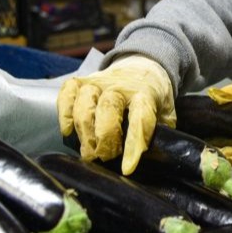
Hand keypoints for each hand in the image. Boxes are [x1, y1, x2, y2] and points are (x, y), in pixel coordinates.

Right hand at [56, 55, 174, 173]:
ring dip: (85, 133)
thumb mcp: (167, 112)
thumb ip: (163, 133)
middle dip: (105, 139)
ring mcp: (97, 82)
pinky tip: (69, 131)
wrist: (142, 65)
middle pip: (108, 110)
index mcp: (146, 93)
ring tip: (90, 152)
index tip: (128, 167)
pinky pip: (67, 95)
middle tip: (106, 158)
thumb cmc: (153, 96)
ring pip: (84, 105)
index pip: (140, 117)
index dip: (133, 145)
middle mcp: (120, 85)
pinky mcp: (80, 82)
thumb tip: (154, 160)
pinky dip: (64, 114)